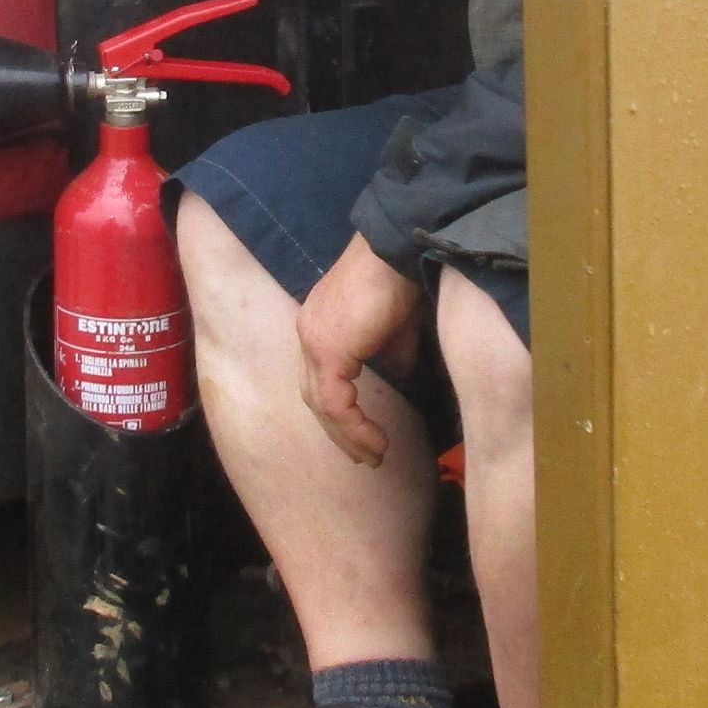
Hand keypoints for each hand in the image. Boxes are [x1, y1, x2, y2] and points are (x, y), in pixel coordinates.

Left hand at [297, 236, 423, 466]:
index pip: (320, 379)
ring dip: (348, 435)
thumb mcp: (396, 328)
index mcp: (318, 326)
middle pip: (314, 396)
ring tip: (374, 456)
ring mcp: (313, 341)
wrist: (396, 251)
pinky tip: (377, 440)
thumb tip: (399, 376)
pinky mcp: (328, 350)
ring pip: (321, 404)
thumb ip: (392, 355)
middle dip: (339, 432)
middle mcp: (308, 334)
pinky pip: (336, 402)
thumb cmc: (398, 280)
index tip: (363, 436)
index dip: (339, 412)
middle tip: (364, 456)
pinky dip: (356, 426)